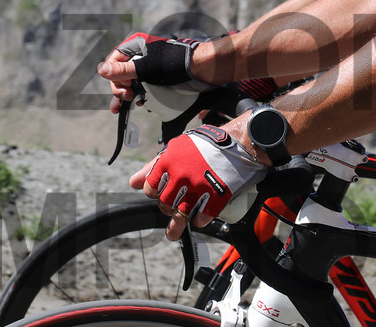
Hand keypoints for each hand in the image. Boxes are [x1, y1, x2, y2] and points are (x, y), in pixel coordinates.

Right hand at [98, 33, 215, 112]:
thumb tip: (100, 70)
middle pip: (120, 72)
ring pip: (130, 81)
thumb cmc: (176, 64)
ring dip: (125, 94)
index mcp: (136, 45)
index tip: (122, 87)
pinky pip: (141, 86)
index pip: (114, 60)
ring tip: (126, 105)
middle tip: (128, 96)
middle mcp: (141, 54)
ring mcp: (149, 66)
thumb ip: (123, 70)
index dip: (114, 75)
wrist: (202, 69)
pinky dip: (137, 95)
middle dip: (120, 86)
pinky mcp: (157, 77)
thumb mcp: (147, 67)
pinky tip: (138, 103)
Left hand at [129, 124, 265, 239]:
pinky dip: (199, 220)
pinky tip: (200, 217)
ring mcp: (197, 189)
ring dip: (176, 226)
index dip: (155, 193)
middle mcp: (180, 176)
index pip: (149, 188)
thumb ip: (154, 165)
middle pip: (164, 203)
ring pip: (180, 215)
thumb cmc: (209, 143)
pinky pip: (201, 218)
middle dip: (167, 206)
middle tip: (174, 205)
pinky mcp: (214, 199)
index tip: (161, 193)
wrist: (241, 142)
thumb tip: (133, 182)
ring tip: (173, 233)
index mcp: (168, 161)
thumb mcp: (178, 147)